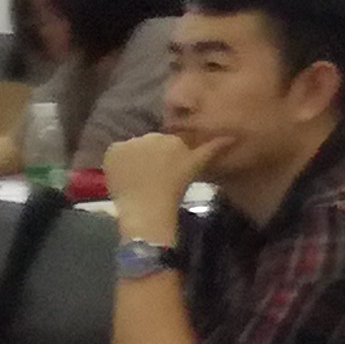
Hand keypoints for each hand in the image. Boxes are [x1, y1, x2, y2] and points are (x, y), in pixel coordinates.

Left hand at [100, 127, 209, 243]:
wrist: (147, 208)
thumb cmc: (176, 188)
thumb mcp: (198, 166)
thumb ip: (214, 148)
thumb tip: (232, 135)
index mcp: (172, 138)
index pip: (169, 140)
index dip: (169, 154)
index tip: (169, 168)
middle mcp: (150, 135)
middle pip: (150, 141)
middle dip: (152, 153)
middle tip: (155, 173)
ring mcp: (128, 143)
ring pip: (133, 147)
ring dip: (135, 157)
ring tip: (139, 176)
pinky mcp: (112, 152)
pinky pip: (116, 152)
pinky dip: (119, 161)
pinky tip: (125, 175)